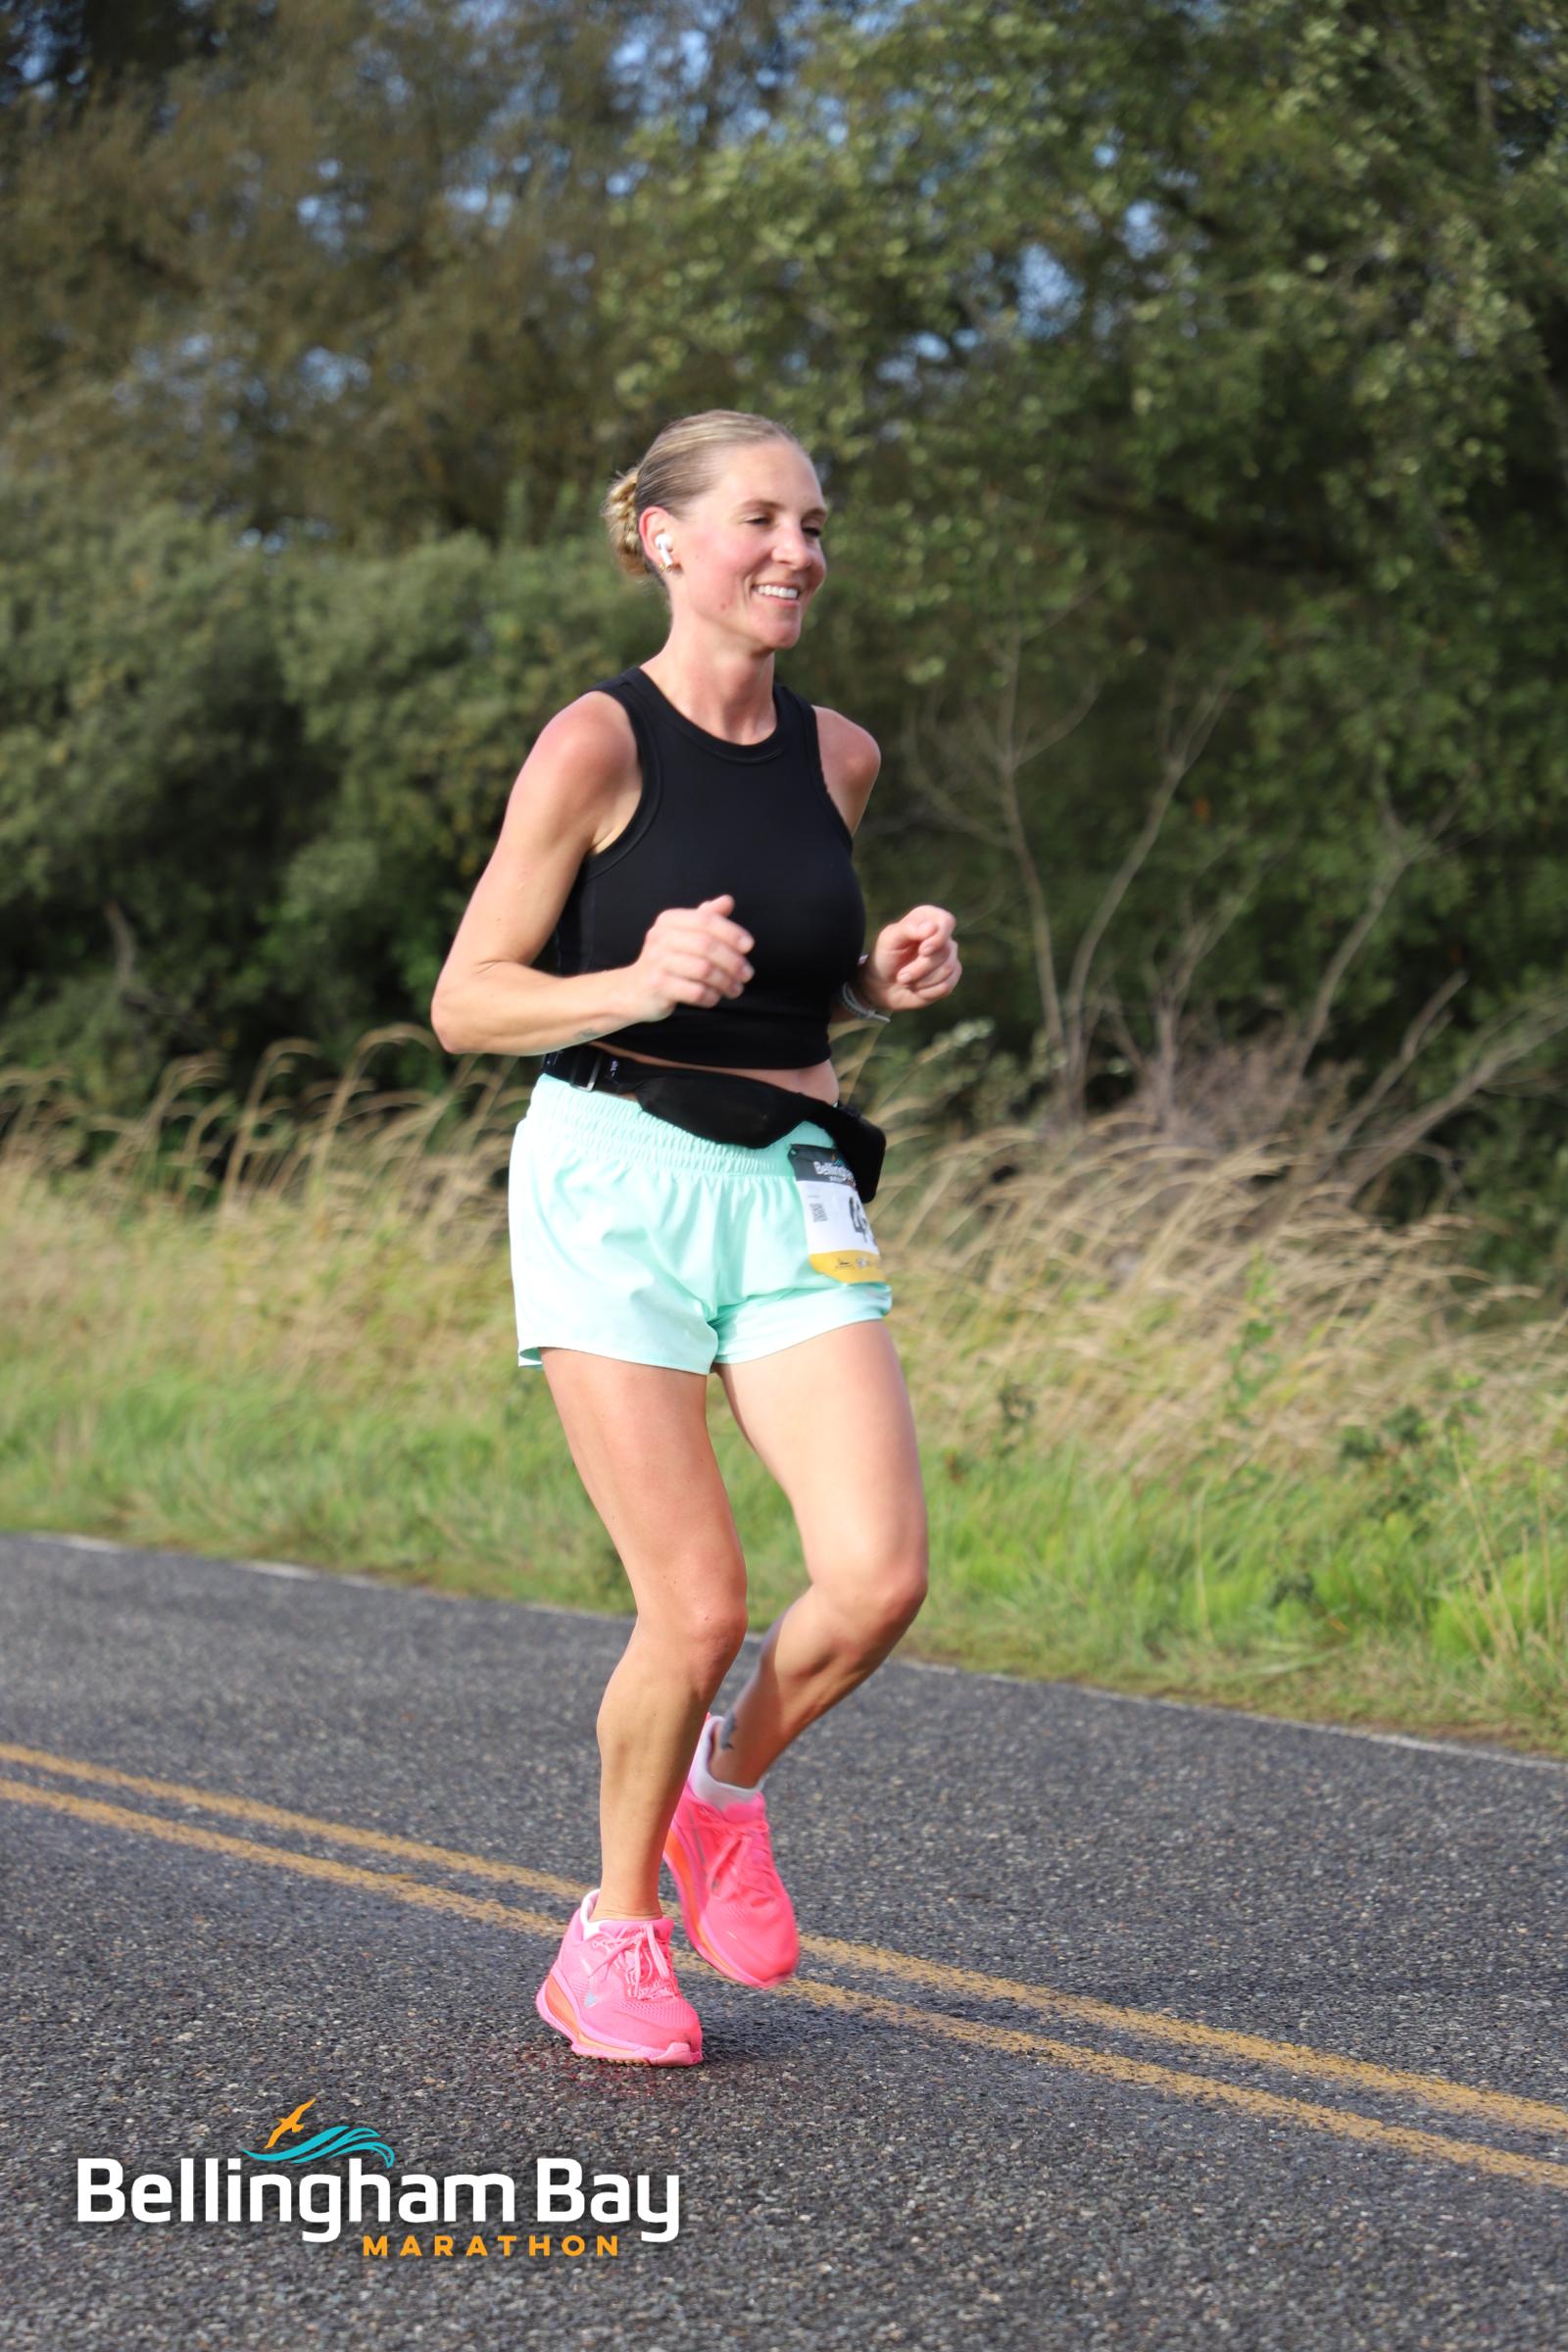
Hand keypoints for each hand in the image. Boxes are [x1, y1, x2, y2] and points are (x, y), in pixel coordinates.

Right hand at [620, 893, 754, 1024]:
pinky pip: (694, 991)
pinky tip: (715, 997)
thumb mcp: (683, 934)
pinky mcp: (657, 986)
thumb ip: (705, 917)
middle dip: (733, 961)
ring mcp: (656, 961)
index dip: (732, 932)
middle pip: (707, 945)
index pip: (706, 921)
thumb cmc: (665, 960)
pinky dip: (711, 996)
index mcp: (669, 920)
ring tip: (736, 989)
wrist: (633, 989)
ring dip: (726, 981)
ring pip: (704, 970)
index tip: (748, 946)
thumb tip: (728, 901)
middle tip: (747, 974)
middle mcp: (660, 937)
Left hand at [862, 907, 961, 1012]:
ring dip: (921, 981)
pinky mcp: (950, 978)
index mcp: (928, 919)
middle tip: (901, 976)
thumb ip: (908, 929)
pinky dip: (927, 991)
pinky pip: (947, 986)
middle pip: (945, 951)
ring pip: (947, 969)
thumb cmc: (885, 956)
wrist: (883, 985)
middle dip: (920, 968)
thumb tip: (932, 927)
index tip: (923, 951)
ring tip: (905, 981)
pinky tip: (916, 988)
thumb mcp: (889, 939)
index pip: (947, 922)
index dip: (939, 938)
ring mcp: (949, 957)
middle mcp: (942, 937)